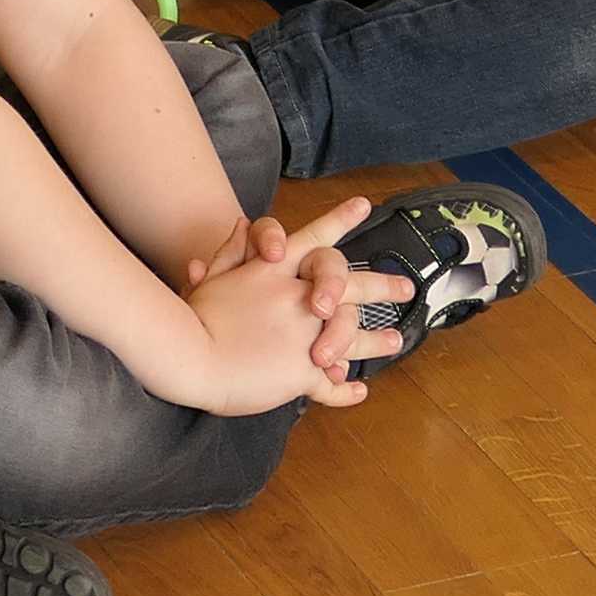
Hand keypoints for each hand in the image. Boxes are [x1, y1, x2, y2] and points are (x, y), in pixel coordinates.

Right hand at [179, 197, 379, 412]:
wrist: (189, 355)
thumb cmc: (194, 316)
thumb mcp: (213, 276)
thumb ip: (232, 250)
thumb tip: (244, 222)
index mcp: (277, 271)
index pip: (315, 239)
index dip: (340, 220)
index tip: (364, 205)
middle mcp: (298, 297)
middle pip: (350, 285)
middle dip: (382, 284)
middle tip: (407, 287)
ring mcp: (305, 334)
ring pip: (351, 335)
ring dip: (376, 339)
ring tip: (396, 340)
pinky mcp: (303, 370)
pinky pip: (330, 383)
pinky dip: (344, 389)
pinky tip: (357, 390)